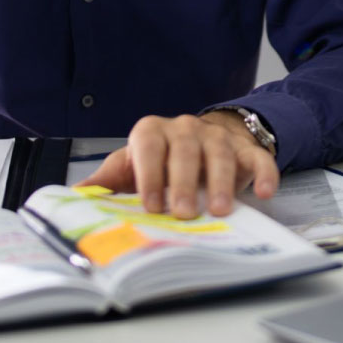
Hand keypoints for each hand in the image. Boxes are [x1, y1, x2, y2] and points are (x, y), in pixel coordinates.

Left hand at [75, 111, 280, 218]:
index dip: (149, 175)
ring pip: (220, 154)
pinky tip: (265, 193)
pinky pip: (258, 157)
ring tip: (220, 210)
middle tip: (183, 213)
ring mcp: (217, 137)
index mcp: (151, 132)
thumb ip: (107, 181)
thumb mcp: (131, 166)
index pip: (148, 147)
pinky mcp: (246, 149)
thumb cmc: (161, 159)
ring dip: (221, 182)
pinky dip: (264, 174)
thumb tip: (76, 196)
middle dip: (183, 182)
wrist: (202, 140)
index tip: (150, 204)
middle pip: (184, 150)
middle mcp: (184, 129)